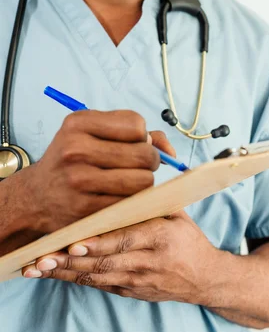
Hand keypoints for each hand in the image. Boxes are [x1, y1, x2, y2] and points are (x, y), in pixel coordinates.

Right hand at [23, 109, 175, 233]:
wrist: (34, 197)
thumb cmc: (72, 161)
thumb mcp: (92, 133)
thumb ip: (135, 133)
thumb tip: (171, 151)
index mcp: (78, 123)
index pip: (136, 124)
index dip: (142, 136)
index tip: (132, 144)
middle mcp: (76, 149)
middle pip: (144, 154)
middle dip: (149, 160)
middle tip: (137, 165)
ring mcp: (80, 179)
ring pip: (142, 180)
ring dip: (143, 182)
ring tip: (128, 180)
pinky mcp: (86, 208)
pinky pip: (131, 203)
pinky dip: (132, 200)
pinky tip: (118, 196)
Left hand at [23, 211, 222, 305]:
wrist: (205, 277)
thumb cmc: (188, 239)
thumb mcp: (178, 213)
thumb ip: (155, 197)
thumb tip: (134, 172)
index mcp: (161, 238)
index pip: (127, 240)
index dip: (100, 243)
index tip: (76, 241)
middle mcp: (148, 262)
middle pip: (105, 263)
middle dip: (72, 260)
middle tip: (44, 256)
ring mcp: (138, 280)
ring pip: (97, 277)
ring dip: (66, 272)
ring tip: (40, 266)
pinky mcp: (131, 291)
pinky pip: (100, 286)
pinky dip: (76, 279)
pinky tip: (56, 274)